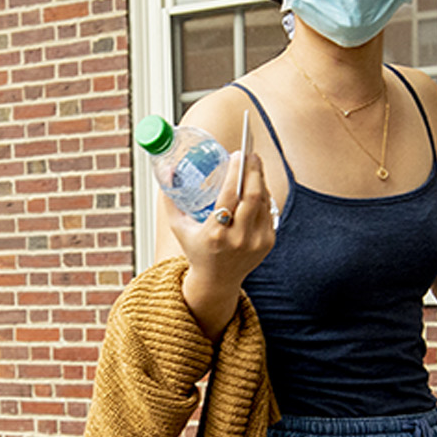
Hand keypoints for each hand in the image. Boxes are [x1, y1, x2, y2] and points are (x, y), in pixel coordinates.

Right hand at [170, 147, 275, 334]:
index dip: (235, 172)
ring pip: (263, 201)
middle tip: (251, 154)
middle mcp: (238, 239)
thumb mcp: (178, 228)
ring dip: (260, 180)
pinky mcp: (267, 243)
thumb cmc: (196, 250)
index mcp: (215, 233)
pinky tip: (257, 185)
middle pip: (253, 195)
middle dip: (254, 170)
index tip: (237, 154)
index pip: (230, 195)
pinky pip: (269, 211)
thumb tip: (167, 172)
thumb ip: (171, 201)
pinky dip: (264, 195)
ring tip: (253, 166)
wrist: (217, 282)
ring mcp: (255, 242)